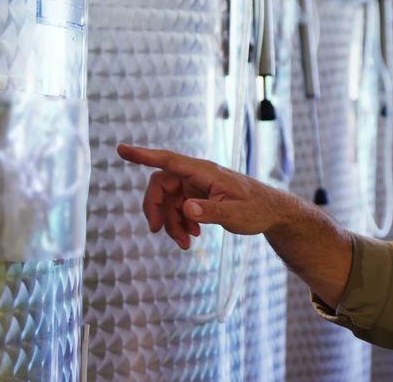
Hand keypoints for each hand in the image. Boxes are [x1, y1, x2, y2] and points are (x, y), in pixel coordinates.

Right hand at [117, 143, 298, 248]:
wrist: (272, 212)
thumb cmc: (257, 209)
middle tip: (158, 231)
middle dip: (156, 208)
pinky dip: (180, 223)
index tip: (120, 149)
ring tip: (186, 243)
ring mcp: (197, 185)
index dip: (143, 155)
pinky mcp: (198, 196)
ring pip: (168, 200)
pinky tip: (192, 236)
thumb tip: (186, 208)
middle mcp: (197, 175)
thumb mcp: (236, 214)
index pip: (169, 160)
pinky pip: (178, 207)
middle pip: (161, 184)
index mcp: (205, 172)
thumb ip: (211, 212)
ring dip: (171, 222)